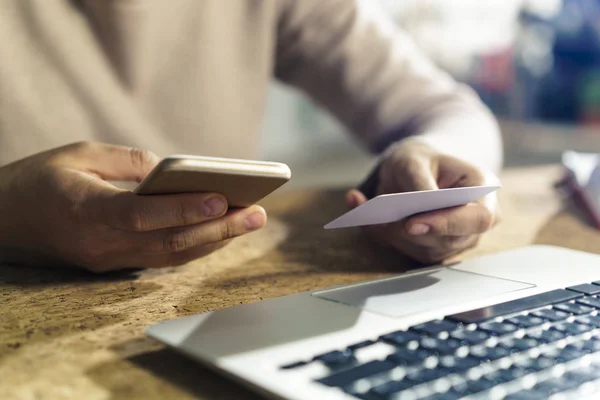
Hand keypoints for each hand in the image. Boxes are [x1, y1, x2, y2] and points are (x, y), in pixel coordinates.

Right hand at [0, 142, 266, 271]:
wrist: (2, 222)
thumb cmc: (37, 181)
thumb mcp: (76, 153)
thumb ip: (125, 160)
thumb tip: (170, 168)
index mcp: (85, 209)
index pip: (143, 215)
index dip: (184, 209)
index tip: (222, 199)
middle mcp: (100, 243)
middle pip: (169, 241)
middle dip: (218, 229)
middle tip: (257, 214)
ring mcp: (108, 260)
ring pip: (171, 255)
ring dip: (215, 240)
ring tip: (250, 221)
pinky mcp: (115, 264)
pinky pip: (162, 258)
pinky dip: (196, 246)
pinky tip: (222, 232)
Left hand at [346, 139, 499, 263]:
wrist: (417, 167)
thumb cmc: (420, 159)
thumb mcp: (414, 159)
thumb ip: (419, 184)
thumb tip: (417, 214)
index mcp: (482, 189)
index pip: (478, 218)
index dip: (446, 225)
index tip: (411, 224)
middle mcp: (475, 220)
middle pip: (448, 241)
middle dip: (409, 232)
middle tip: (378, 218)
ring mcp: (458, 239)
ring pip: (425, 250)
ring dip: (391, 234)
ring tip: (361, 205)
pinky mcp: (435, 250)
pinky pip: (409, 252)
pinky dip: (384, 235)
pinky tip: (364, 215)